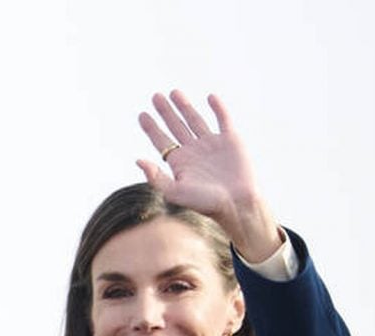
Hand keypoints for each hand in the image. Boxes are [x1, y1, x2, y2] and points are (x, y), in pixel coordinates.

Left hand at [137, 90, 280, 262]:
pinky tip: (210, 97)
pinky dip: (218, 108)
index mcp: (179, 163)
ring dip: (185, 106)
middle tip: (155, 96)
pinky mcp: (231, 141)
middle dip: (165, 112)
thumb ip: (156, 177)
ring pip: (195, 120)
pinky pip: (223, 120)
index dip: (151, 127)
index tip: (141, 114)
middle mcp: (194, 151)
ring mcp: (212, 145)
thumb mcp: (175, 192)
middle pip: (176, 126)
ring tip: (174, 92)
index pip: (161, 141)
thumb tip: (137, 159)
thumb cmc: (206, 203)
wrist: (237, 204)